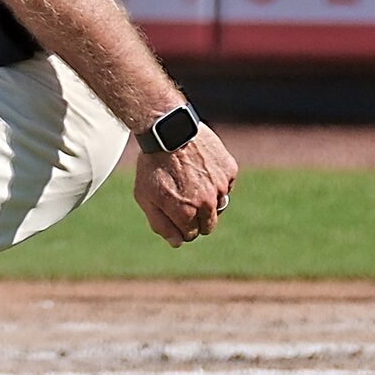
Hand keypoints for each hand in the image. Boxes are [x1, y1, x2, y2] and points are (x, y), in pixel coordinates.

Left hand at [133, 121, 238, 246]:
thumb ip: (161, 224)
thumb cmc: (152, 165)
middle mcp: (207, 203)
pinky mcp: (229, 170)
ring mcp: (220, 186)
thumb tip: (178, 243)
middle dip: (196, 218)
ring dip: (207, 198)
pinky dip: (215, 180)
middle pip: (208, 225)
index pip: (191, 234)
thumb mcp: (145, 197)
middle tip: (183, 199)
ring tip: (190, 180)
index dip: (181, 225)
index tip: (173, 211)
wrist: (167, 130)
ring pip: (219, 204)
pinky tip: (200, 168)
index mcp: (186, 213)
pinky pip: (225, 185)